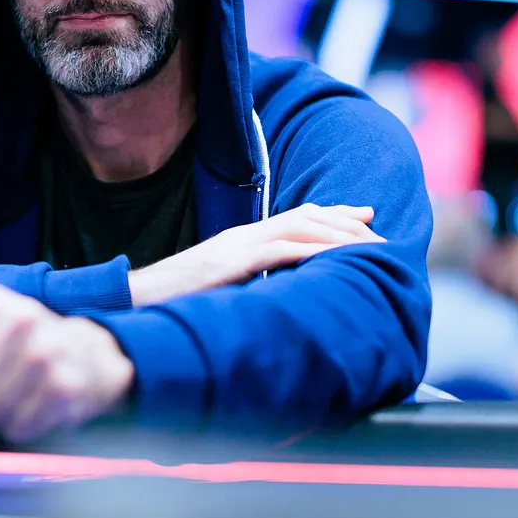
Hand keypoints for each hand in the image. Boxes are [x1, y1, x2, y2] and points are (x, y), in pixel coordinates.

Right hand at [128, 203, 383, 305]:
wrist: (137, 301)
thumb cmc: (177, 304)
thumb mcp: (221, 290)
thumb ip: (250, 284)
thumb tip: (279, 294)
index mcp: (242, 240)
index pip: (296, 217)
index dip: (334, 213)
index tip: (367, 215)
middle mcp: (244, 235)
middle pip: (306, 216)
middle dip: (347, 222)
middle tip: (380, 233)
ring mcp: (237, 246)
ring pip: (300, 226)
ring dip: (339, 233)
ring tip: (370, 244)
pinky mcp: (232, 262)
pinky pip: (280, 250)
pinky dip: (314, 250)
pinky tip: (338, 257)